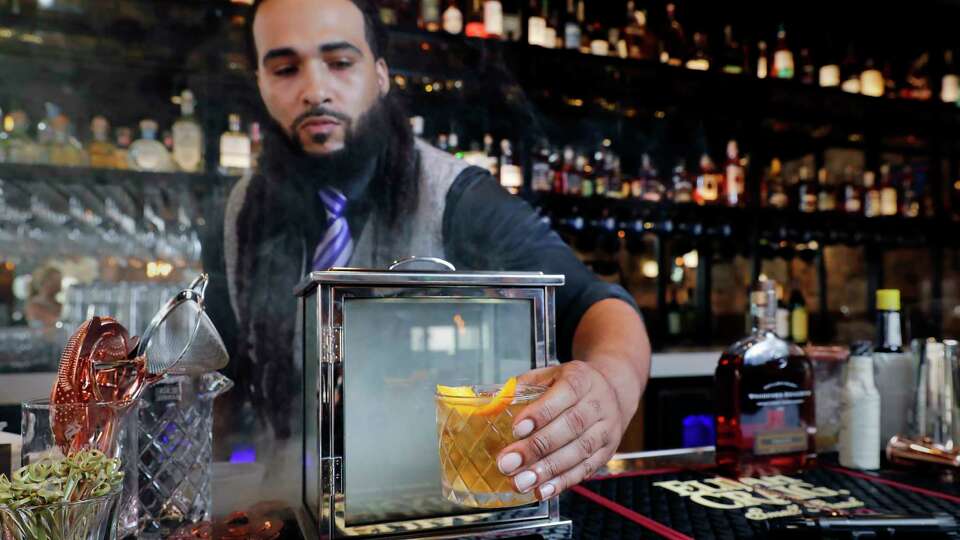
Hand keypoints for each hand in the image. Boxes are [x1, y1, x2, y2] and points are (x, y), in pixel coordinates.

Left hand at [496, 360, 624, 500]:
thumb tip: (494, 404)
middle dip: (537, 448)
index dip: (541, 413)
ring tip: (521, 482)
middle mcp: (597, 404)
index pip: (565, 393)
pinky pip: (586, 469)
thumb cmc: (572, 385)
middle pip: (570, 427)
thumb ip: (523, 387)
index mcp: (581, 379)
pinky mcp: (606, 452)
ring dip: (547, 470)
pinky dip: (563, 482)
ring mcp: (605, 430)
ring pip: (579, 451)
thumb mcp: (549, 375)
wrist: (612, 392)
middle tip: (508, 463)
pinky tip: (542, 490)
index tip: (517, 428)